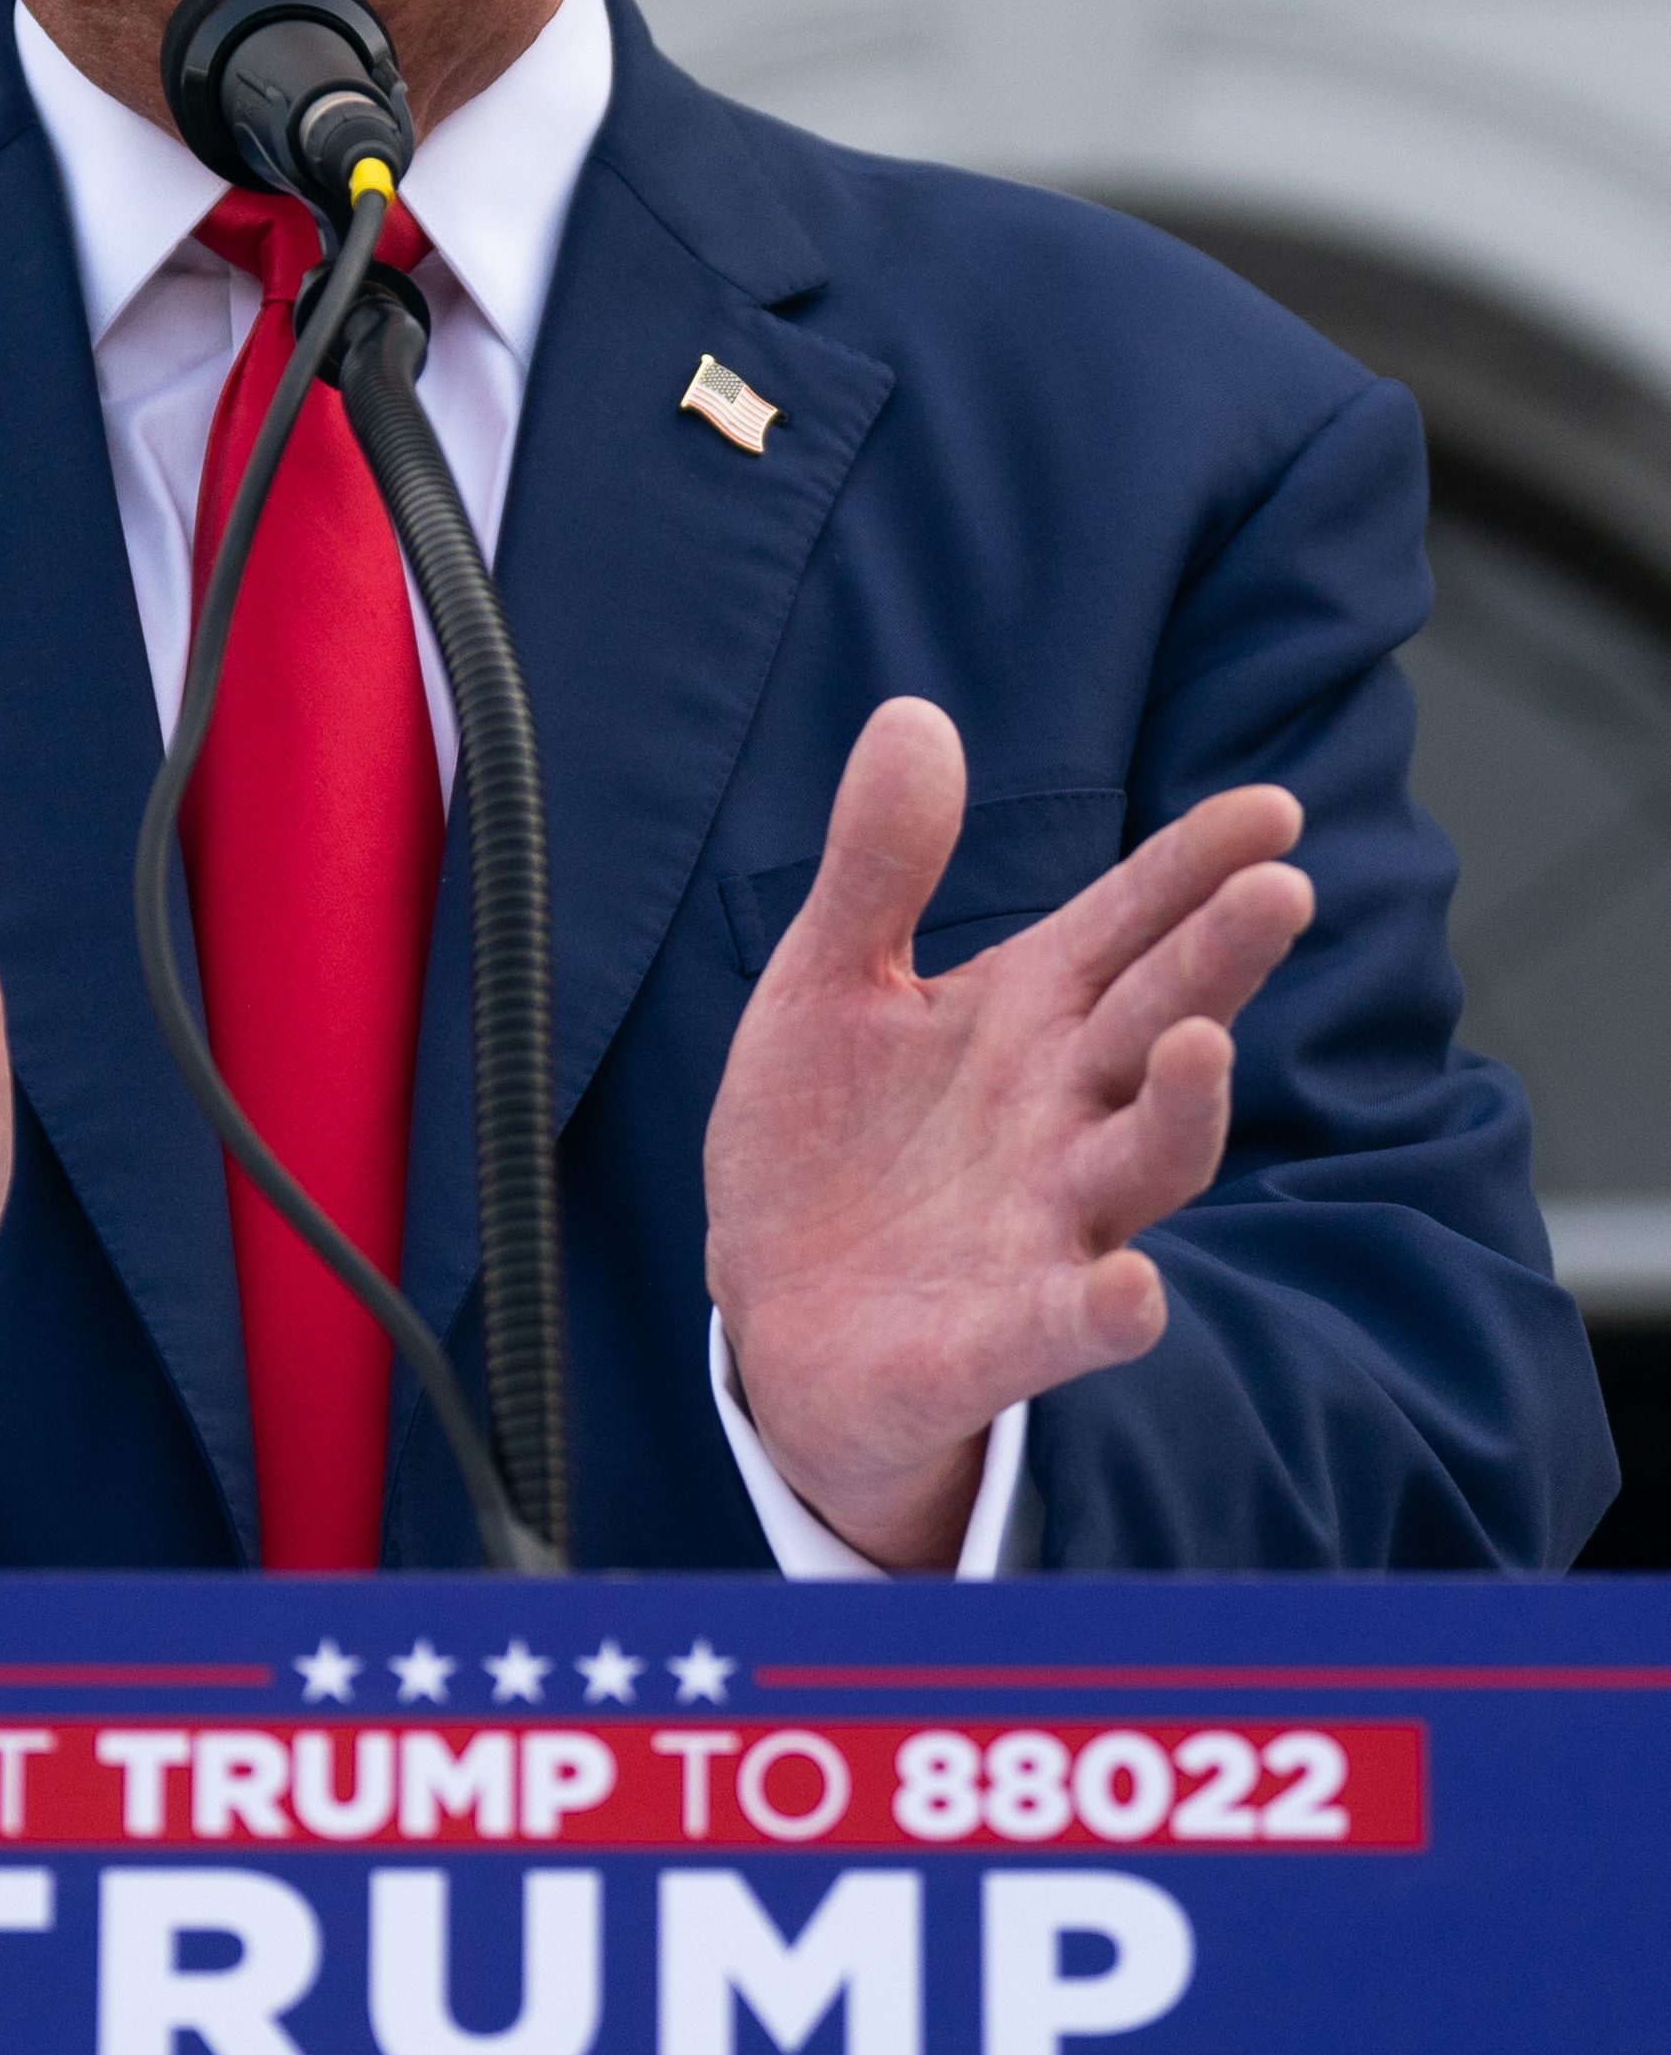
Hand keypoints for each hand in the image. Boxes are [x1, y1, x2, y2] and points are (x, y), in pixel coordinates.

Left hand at [705, 697, 1313, 1569]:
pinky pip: (1059, 1326)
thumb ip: (879, 865)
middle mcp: (1061, 1116)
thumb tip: (915, 715)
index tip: (1272, 808)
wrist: (774, 1316)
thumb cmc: (828, 1144)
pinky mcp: (992, 1339)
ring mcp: (1040, 1231)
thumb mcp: (828, 983)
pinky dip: (1101, 1313)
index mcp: (1028, 1019)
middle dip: (1218, 961)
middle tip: (1280, 888)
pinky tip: (1136, 1296)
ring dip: (1182, 1114)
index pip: (1129, 923)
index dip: (1196, 865)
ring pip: (1143, 1167)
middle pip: (1160, 1025)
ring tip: (1204, 1046)